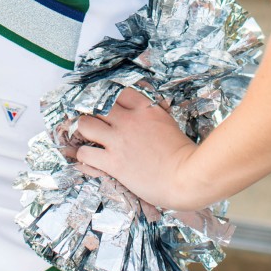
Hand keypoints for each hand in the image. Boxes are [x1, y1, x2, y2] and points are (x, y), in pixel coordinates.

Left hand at [74, 87, 202, 210]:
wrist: (186, 177)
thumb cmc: (184, 155)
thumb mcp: (169, 124)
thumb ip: (153, 117)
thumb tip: (148, 118)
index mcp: (145, 109)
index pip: (119, 92)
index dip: (111, 99)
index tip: (108, 106)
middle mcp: (129, 120)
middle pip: (97, 105)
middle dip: (93, 112)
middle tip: (93, 120)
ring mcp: (119, 141)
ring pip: (85, 124)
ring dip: (84, 130)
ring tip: (87, 137)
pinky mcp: (113, 162)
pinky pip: (85, 153)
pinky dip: (84, 156)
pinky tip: (88, 158)